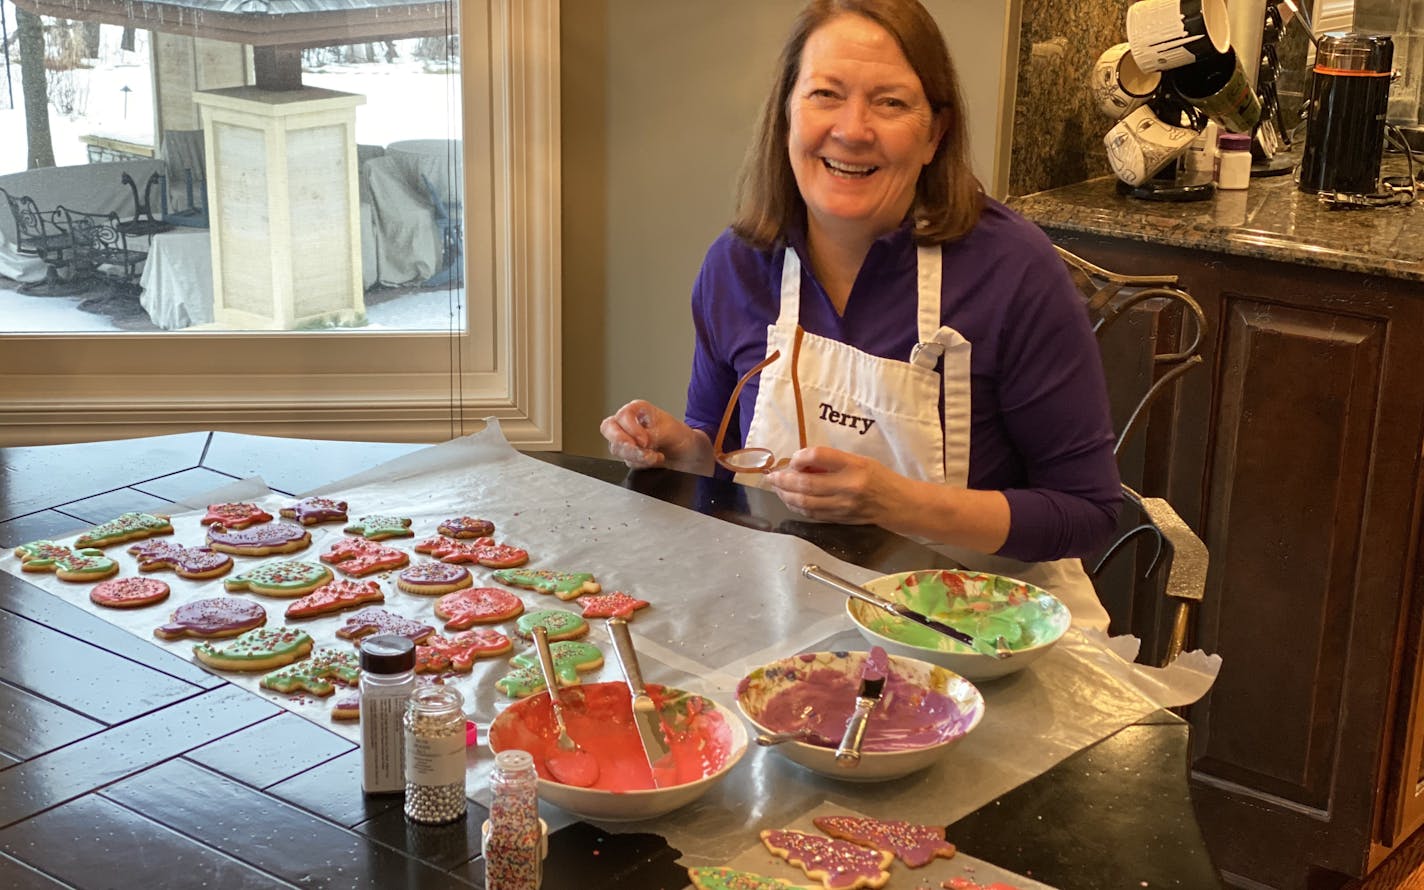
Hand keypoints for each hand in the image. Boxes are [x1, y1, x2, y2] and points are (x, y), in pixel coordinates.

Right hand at [599, 400, 713, 473]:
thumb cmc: (681, 436)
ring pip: (616, 448)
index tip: (645, 440)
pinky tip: (654, 461)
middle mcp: (628, 423)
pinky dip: (640, 464)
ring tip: (655, 457)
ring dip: (636, 456)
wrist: (689, 455)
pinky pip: (626, 461)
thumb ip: (649, 435)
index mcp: (637, 410)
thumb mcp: (668, 431)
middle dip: (624, 444)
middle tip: (641, 450)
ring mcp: (627, 439)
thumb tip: (637, 443)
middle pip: (609, 429)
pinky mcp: (629, 455)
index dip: (631, 429)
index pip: (623, 416)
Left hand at [764, 447, 898, 524]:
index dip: (800, 456)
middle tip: (772, 476)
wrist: (901, 505)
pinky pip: (813, 514)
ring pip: (805, 502)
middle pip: (806, 483)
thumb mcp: (861, 461)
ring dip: (786, 495)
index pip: (819, 456)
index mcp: (855, 466)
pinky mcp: (841, 520)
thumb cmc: (881, 478)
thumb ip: (833, 462)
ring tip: (777, 488)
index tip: (793, 458)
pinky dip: (797, 507)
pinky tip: (791, 500)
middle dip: (783, 480)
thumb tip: (802, 463)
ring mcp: (844, 506)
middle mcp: (848, 486)